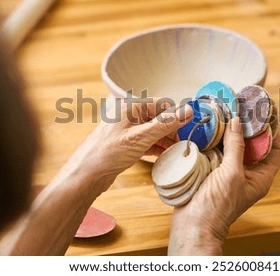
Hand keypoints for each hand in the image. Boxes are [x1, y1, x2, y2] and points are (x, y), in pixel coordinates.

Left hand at [62, 97, 192, 193]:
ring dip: (167, 140)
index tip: (192, 126)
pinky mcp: (127, 142)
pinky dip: (157, 146)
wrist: (86, 174)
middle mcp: (129, 114)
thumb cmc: (107, 153)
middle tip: (188, 142)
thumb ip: (166, 124)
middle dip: (173, 130)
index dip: (178, 115)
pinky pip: (147, 140)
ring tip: (179, 151)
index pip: (162, 104)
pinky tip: (166, 155)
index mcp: (131, 105)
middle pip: (159, 118)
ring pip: (154, 130)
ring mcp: (127, 128)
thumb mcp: (141, 137)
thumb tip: (187, 110)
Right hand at [168, 117, 279, 254]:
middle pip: (254, 146)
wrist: (193, 225)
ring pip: (234, 147)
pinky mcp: (212, 172)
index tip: (266, 115)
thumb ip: (236, 147)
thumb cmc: (218, 206)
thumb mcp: (232, 173)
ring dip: (230, 132)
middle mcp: (246, 174)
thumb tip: (238, 122)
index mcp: (260, 178)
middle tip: (244, 109)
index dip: (273, 132)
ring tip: (227, 113)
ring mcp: (229, 173)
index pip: (275, 151)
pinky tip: (210, 127)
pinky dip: (215, 140)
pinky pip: (217, 152)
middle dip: (249, 128)